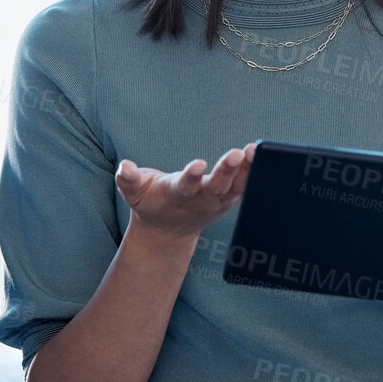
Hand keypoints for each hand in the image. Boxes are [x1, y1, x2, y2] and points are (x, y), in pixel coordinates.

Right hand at [115, 143, 256, 238]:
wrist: (167, 230)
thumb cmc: (150, 202)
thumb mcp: (133, 193)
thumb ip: (128, 179)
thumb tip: (125, 167)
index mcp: (175, 197)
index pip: (185, 187)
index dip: (191, 177)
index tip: (199, 164)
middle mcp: (199, 202)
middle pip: (216, 188)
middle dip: (226, 171)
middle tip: (235, 153)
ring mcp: (216, 203)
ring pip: (234, 188)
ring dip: (245, 170)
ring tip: (252, 151)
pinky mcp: (228, 200)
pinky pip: (243, 187)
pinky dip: (251, 172)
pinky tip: (257, 154)